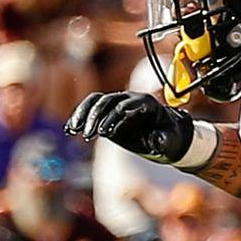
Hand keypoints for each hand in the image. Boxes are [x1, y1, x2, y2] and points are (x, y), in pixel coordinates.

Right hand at [66, 91, 194, 165]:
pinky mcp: (110, 112)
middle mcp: (130, 99)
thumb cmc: (170, 138)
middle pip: (107, 101)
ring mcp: (119, 104)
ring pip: (96, 101)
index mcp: (146, 103)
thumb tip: (156, 140)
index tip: (102, 133)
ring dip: (83, 114)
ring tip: (73, 130)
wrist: (167, 137)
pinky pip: (91, 108)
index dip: (113, 118)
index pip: (124, 106)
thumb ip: (163, 140)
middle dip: (95, 117)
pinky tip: (70, 129)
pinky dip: (80, 117)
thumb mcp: (170, 141)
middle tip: (87, 135)